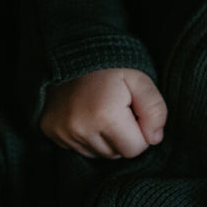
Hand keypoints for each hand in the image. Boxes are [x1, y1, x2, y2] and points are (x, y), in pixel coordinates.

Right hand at [41, 68, 167, 159]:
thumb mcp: (140, 81)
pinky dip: (88, 137)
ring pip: (98, 153)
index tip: (133, 111)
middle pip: (116, 154)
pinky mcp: (51, 132)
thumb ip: (155, 110)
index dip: (140, 131)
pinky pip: (80, 149)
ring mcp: (63, 132)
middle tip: (118, 110)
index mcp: (105, 116)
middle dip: (123, 136)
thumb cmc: (111, 68)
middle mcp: (80, 128)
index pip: (135, 149)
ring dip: (106, 138)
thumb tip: (154, 139)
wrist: (73, 52)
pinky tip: (87, 116)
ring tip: (102, 111)